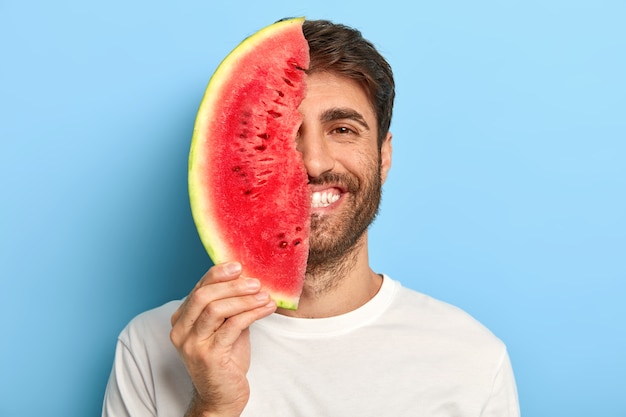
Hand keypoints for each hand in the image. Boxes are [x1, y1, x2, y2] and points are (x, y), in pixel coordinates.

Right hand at [170, 262, 276, 416]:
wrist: (222, 396)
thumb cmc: (226, 359)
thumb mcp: (225, 327)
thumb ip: (230, 306)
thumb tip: (248, 279)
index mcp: (181, 320)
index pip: (198, 289)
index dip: (218, 274)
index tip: (239, 266)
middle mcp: (181, 331)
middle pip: (204, 296)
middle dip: (232, 285)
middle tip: (255, 281)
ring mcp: (192, 345)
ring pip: (216, 309)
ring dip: (244, 299)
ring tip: (264, 295)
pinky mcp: (209, 356)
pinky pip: (232, 326)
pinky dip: (251, 313)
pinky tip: (266, 308)